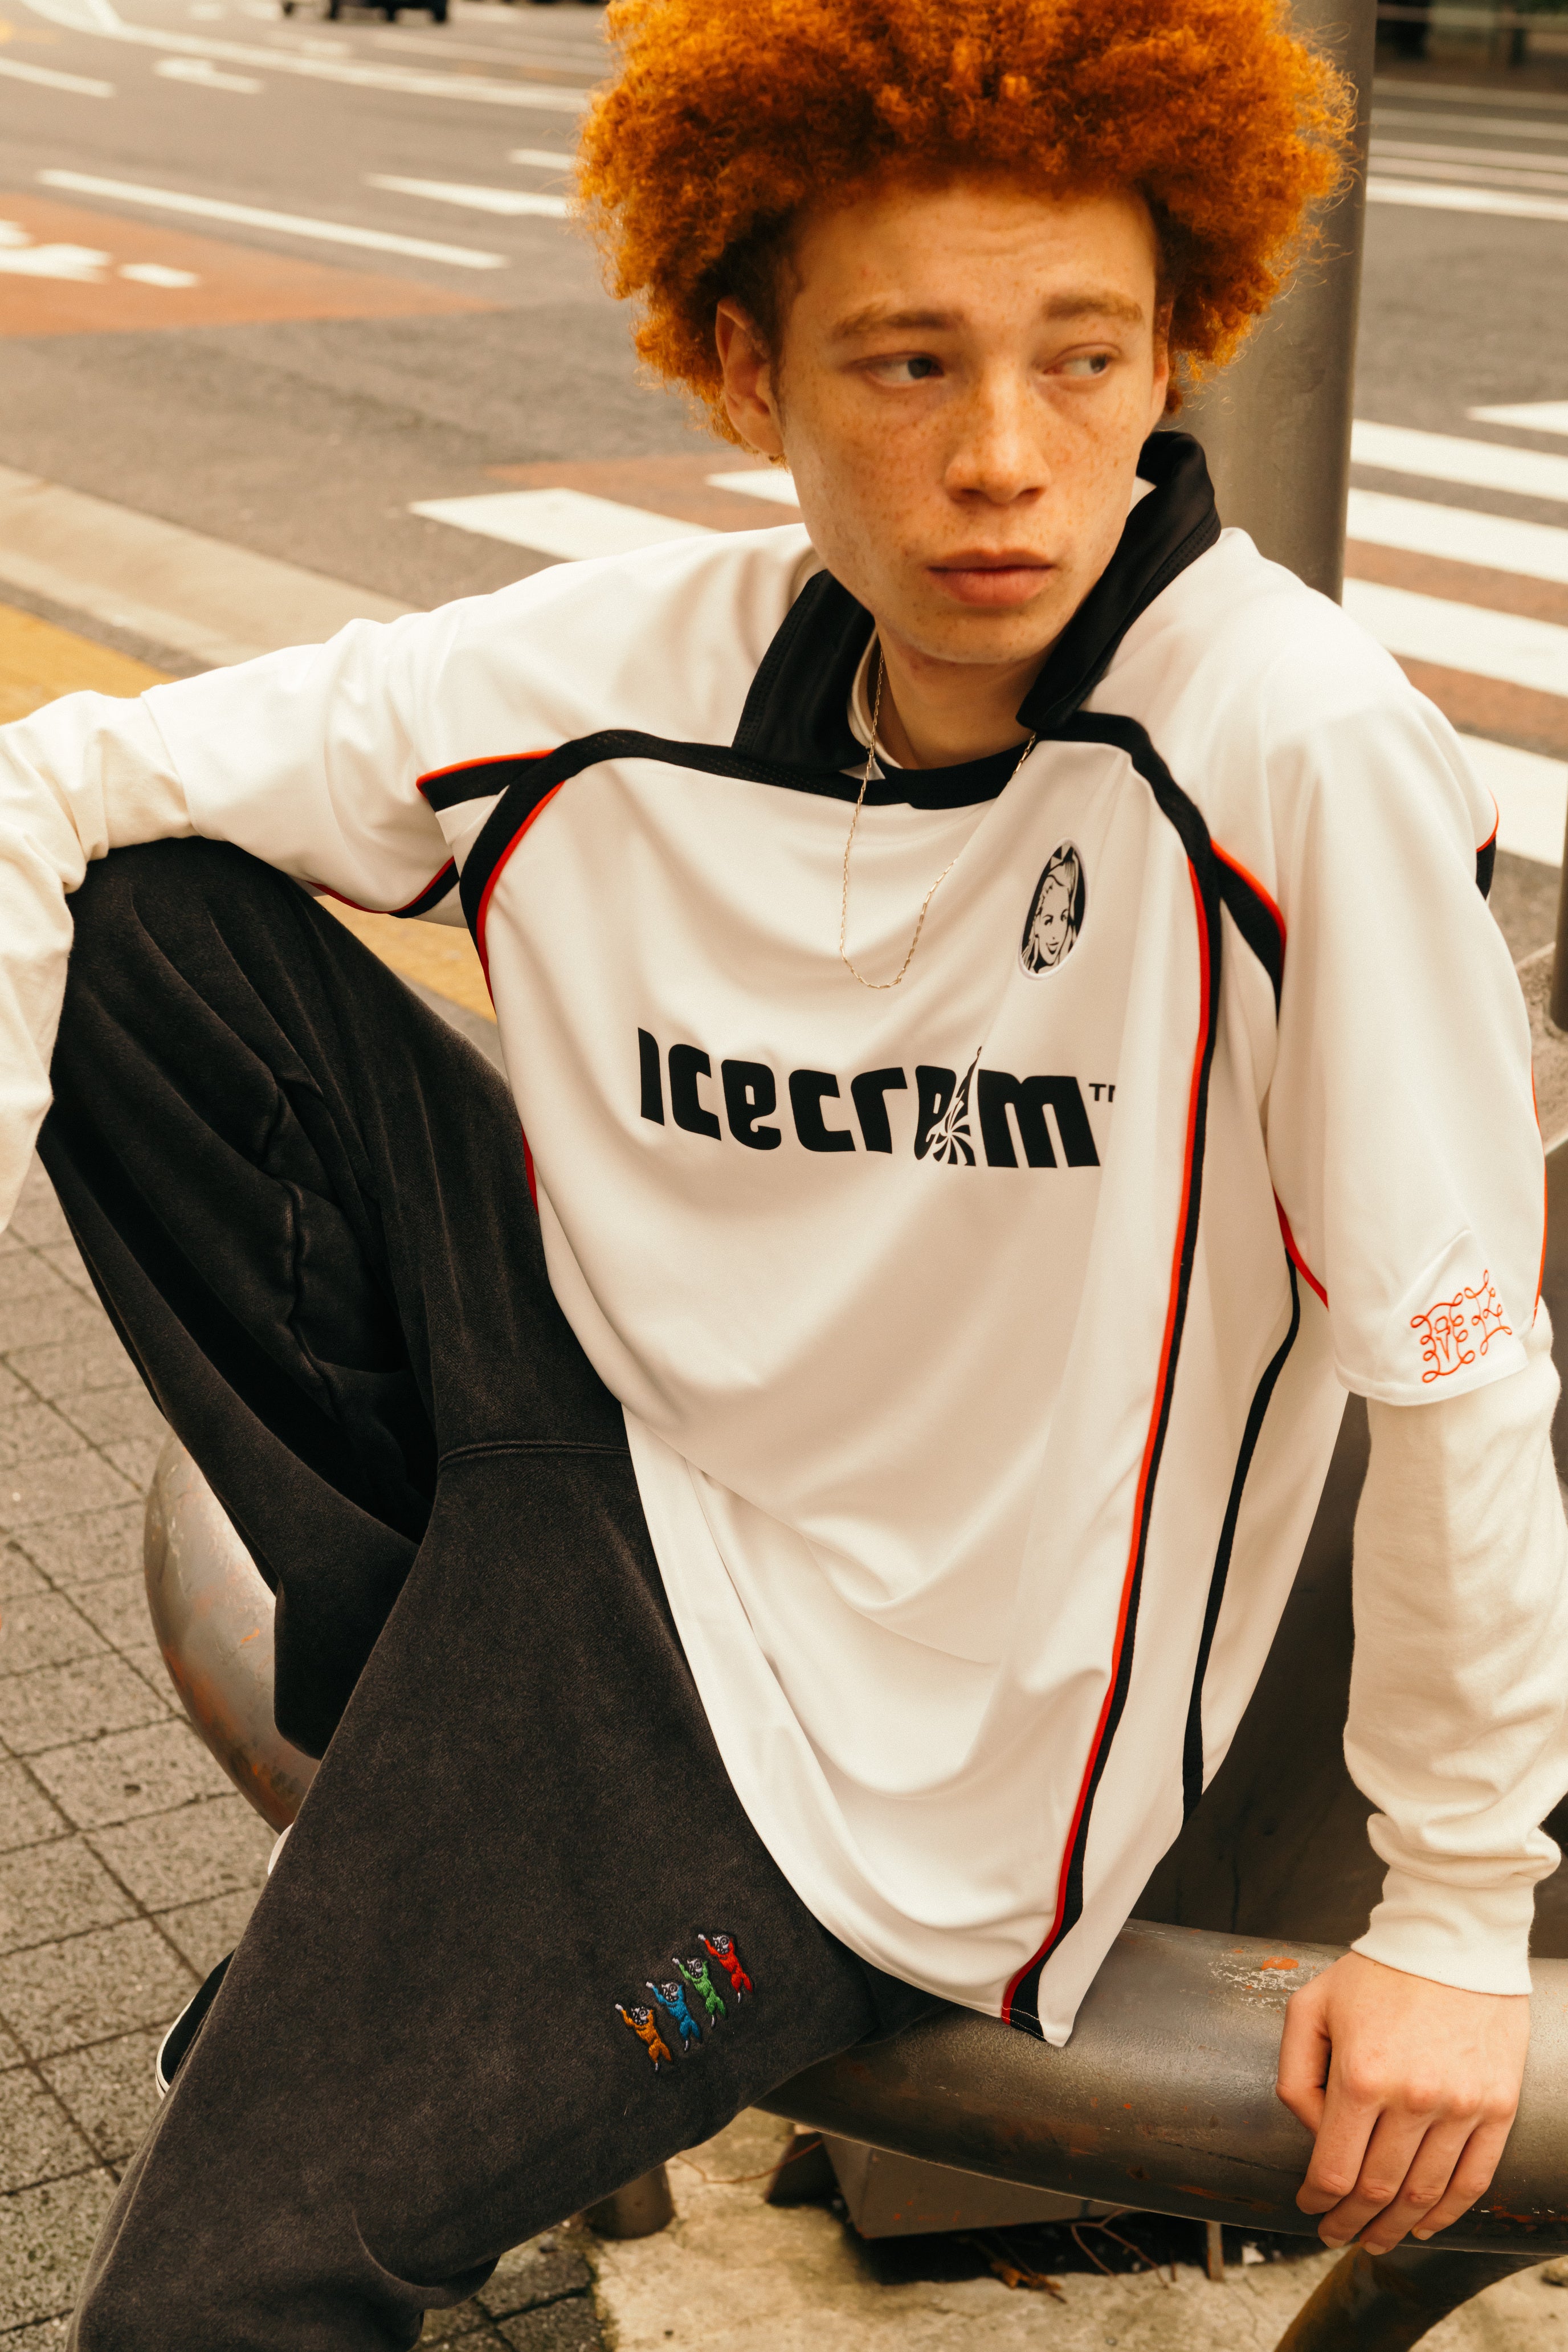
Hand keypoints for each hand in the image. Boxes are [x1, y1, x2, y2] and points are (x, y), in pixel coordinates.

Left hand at [1275, 1951, 1528, 2253]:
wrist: (1452, 1940)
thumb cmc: (1376, 1972)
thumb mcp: (1311, 2006)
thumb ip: (1297, 2074)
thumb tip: (1313, 2134)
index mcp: (1362, 2075)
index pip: (1335, 2169)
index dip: (1318, 2201)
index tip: (1309, 2210)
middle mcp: (1413, 2098)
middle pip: (1378, 2190)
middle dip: (1351, 2223)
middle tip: (1335, 2236)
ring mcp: (1461, 2106)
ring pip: (1425, 2194)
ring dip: (1397, 2228)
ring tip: (1377, 2240)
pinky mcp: (1497, 2107)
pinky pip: (1473, 2179)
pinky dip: (1447, 2213)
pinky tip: (1425, 2225)